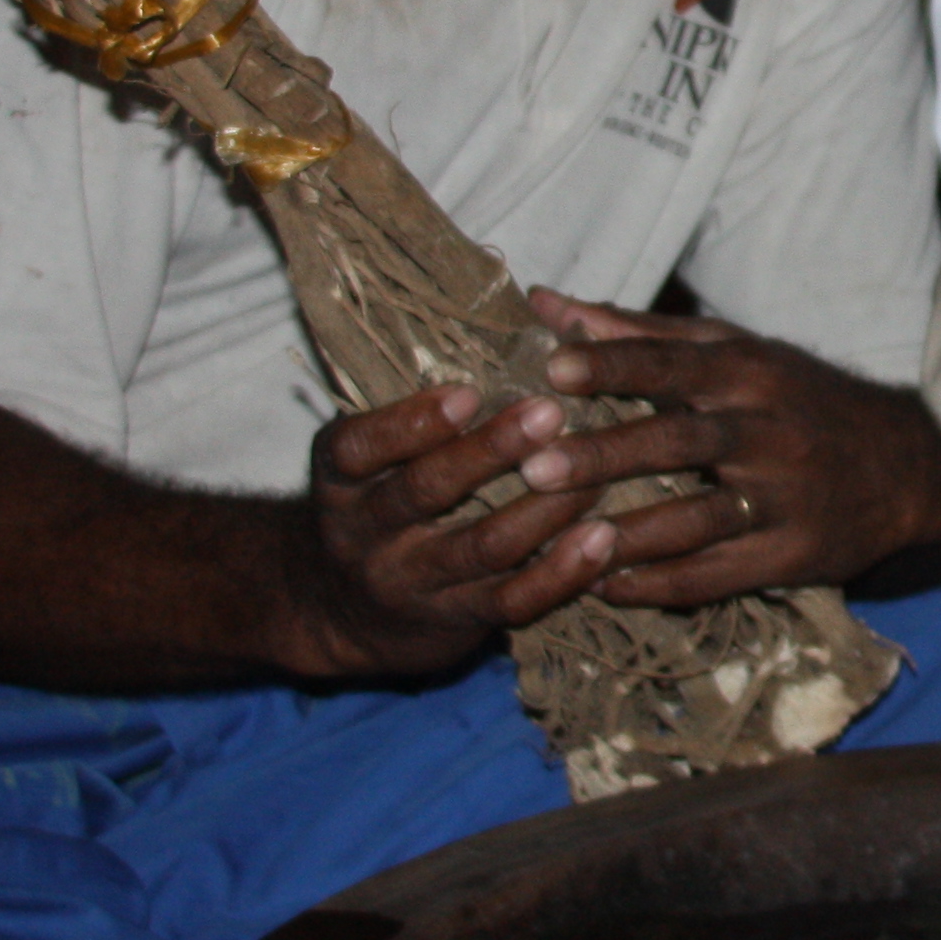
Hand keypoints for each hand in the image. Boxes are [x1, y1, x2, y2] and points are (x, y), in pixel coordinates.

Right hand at [296, 379, 621, 674]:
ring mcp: (409, 583)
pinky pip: (512, 601)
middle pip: (426, 491)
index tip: (467, 392)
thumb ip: (421, 407)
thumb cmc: (379, 498)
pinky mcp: (455, 621)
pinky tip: (602, 539)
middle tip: (551, 413)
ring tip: (596, 473)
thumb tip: (521, 318)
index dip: (410, 422)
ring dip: (545, 508)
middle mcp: (364, 533)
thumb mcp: (371, 455)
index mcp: (340, 477)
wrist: (338, 610)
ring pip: (481, 546)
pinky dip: (561, 572)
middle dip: (491, 451)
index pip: (360, 447)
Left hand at [520, 288, 940, 608]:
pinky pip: (720, 575)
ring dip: (632, 532)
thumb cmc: (795, 399)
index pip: (673, 363)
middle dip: (607, 453)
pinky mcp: (792, 555)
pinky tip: (606, 587)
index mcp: (747, 373)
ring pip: (700, 517)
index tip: (554, 368)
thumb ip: (636, 332)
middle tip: (534, 466)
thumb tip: (543, 302)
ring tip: (566, 542)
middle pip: (679, 441)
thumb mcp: (732, 352)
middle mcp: (766, 432)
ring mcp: (782, 498)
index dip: (615, 365)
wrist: (904, 465)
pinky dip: (661, 585)